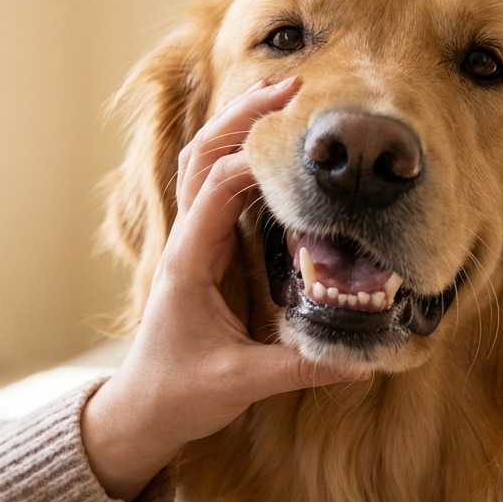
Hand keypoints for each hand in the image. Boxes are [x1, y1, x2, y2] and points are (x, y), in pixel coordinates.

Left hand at [81, 76, 366, 501]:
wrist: (139, 413)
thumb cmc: (178, 395)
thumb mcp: (240, 384)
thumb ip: (300, 369)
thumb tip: (363, 361)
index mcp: (189, 263)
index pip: (218, 191)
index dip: (256, 164)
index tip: (300, 153)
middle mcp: (186, 242)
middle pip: (203, 156)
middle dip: (243, 116)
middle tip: (292, 88)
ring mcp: (193, 243)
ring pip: (205, 165)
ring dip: (239, 127)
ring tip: (284, 97)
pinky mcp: (205, 252)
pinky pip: (219, 190)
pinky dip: (242, 158)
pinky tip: (275, 149)